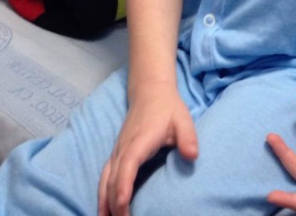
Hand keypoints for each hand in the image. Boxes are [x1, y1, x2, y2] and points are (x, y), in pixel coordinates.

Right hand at [98, 83, 197, 215]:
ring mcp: (118, 150)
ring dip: (104, 201)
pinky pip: (105, 175)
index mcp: (140, 141)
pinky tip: (104, 208)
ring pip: (105, 179)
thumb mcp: (183, 119)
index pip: (128, 165)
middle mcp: (124, 147)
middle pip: (113, 178)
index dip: (123, 185)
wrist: (150, 91)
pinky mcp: (117, 153)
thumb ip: (188, 137)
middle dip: (114, 203)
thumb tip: (192, 156)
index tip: (122, 204)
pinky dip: (102, 193)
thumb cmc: (168, 107)